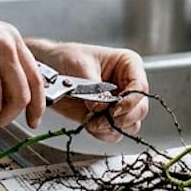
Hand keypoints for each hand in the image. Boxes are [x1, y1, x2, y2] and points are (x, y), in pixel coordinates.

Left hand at [29, 41, 148, 142]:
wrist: (50, 67)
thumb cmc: (67, 57)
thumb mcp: (79, 64)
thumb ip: (93, 86)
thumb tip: (100, 107)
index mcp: (128, 65)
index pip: (140, 87)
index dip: (130, 101)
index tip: (114, 108)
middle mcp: (128, 85)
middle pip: (140, 109)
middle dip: (120, 117)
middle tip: (101, 118)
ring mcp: (119, 103)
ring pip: (130, 124)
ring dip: (112, 127)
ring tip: (93, 121)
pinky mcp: (107, 116)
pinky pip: (114, 133)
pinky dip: (103, 133)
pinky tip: (90, 125)